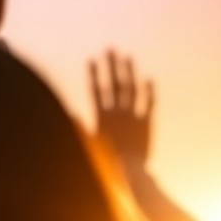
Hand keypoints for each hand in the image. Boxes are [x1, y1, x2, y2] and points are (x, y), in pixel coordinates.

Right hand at [89, 50, 154, 166]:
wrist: (129, 171)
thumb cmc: (106, 162)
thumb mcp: (89, 144)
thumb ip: (81, 128)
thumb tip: (70, 114)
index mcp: (101, 117)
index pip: (96, 90)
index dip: (94, 74)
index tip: (92, 59)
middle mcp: (116, 112)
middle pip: (114, 84)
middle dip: (111, 65)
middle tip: (110, 49)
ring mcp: (132, 116)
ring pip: (131, 88)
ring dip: (129, 71)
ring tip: (127, 57)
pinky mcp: (146, 123)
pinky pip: (148, 103)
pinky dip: (149, 90)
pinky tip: (148, 78)